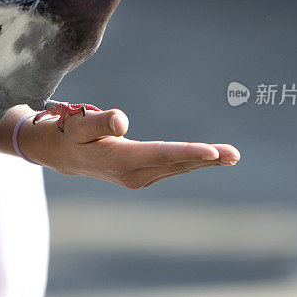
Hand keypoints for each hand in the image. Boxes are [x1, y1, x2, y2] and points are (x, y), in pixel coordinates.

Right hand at [18, 108, 239, 188]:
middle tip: (235, 154)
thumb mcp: (79, 124)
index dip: (188, 153)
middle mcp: (133, 174)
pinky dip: (191, 162)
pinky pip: (172, 167)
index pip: (161, 154)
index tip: (213, 153)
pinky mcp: (141, 175)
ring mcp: (138, 177)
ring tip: (231, 156)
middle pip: (176, 163)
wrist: (61, 154)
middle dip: (207, 159)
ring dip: (204, 162)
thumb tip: (122, 119)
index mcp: (121, 161)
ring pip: (177, 167)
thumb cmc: (70, 133)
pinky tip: (210, 158)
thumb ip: (100, 120)